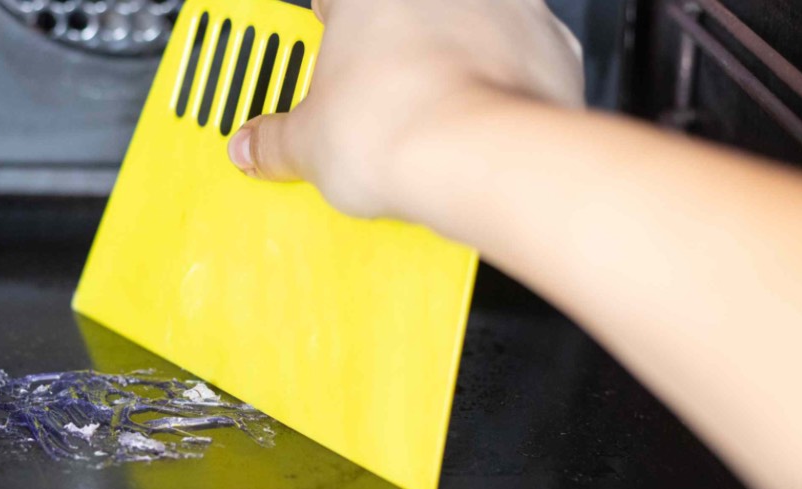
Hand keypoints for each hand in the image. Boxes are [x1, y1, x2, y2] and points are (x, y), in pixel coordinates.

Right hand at [227, 0, 583, 220]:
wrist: (480, 159)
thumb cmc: (397, 129)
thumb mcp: (306, 145)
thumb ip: (273, 141)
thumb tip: (252, 146)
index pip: (332, 2)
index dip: (326, 31)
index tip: (325, 59)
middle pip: (406, 15)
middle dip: (391, 52)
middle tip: (375, 98)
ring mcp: (503, 6)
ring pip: (467, 30)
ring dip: (450, 62)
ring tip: (430, 117)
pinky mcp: (550, 44)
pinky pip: (518, 59)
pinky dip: (501, 86)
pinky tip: (479, 124)